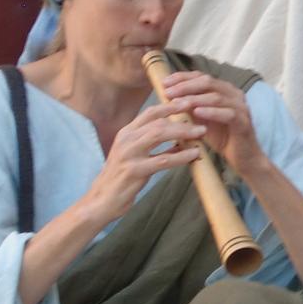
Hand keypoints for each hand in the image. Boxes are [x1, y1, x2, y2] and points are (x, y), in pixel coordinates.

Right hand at [81, 100, 203, 222]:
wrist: (101, 200)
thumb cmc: (121, 178)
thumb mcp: (134, 155)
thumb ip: (151, 144)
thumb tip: (180, 137)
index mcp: (126, 133)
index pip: (150, 113)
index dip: (170, 106)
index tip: (188, 103)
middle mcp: (126, 140)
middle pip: (158, 121)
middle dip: (182, 119)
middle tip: (201, 121)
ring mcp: (129, 154)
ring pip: (160, 135)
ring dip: (183, 133)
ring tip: (201, 134)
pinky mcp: (134, 171)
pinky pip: (163, 160)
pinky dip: (181, 156)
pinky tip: (194, 155)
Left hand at [152, 70, 260, 172]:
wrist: (242, 158)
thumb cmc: (221, 137)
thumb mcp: (201, 119)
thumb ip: (190, 107)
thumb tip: (168, 97)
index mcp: (224, 90)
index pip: (201, 77)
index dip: (182, 78)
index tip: (164, 83)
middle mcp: (234, 94)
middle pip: (208, 82)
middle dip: (185, 86)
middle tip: (168, 93)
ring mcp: (241, 106)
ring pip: (216, 97)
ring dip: (195, 99)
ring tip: (178, 103)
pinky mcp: (244, 121)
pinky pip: (228, 113)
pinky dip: (211, 112)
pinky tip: (197, 113)